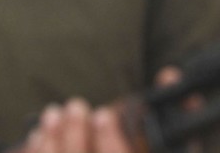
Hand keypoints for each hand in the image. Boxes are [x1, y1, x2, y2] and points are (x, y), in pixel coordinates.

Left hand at [18, 68, 194, 152]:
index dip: (110, 140)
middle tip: (76, 106)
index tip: (103, 114)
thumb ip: (181, 113)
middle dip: (74, 135)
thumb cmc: (152, 149)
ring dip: (52, 142)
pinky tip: (38, 135)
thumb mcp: (175, 145)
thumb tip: (170, 74)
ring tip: (53, 113)